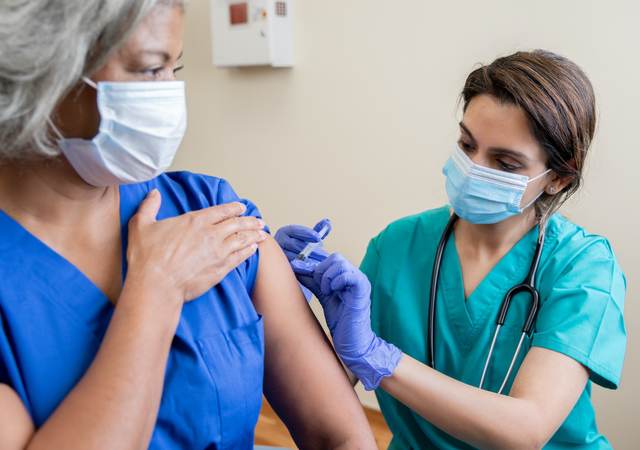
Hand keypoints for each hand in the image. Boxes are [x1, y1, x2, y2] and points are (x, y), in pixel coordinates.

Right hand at [126, 189, 266, 302]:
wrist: (156, 285)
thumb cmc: (147, 257)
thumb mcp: (141, 225)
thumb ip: (149, 206)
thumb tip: (153, 193)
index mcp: (194, 221)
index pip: (220, 211)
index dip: (233, 208)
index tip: (241, 208)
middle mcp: (210, 234)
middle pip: (236, 224)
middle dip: (250, 221)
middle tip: (259, 221)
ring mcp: (218, 252)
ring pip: (242, 239)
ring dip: (254, 235)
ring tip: (263, 233)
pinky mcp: (221, 269)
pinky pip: (240, 257)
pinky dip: (248, 251)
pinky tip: (254, 249)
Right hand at [275, 219, 330, 299]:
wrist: (288, 261)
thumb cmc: (300, 247)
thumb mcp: (308, 237)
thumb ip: (318, 230)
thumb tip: (327, 223)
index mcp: (285, 232)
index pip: (295, 230)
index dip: (307, 234)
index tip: (318, 238)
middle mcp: (279, 242)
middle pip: (294, 245)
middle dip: (311, 250)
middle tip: (324, 255)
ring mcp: (279, 255)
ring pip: (293, 258)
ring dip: (308, 261)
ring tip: (320, 264)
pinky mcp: (281, 267)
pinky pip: (292, 268)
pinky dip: (303, 269)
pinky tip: (313, 271)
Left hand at [312, 253, 401, 389]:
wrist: (352, 341)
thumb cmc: (341, 321)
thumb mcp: (323, 296)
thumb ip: (314, 282)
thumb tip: (297, 268)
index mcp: (348, 275)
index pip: (331, 258)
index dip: (315, 266)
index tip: (301, 273)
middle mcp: (356, 275)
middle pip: (335, 257)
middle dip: (321, 271)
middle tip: (320, 289)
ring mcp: (360, 281)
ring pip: (339, 263)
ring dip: (327, 277)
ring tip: (327, 293)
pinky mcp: (362, 289)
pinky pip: (347, 275)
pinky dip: (336, 282)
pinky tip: (332, 293)